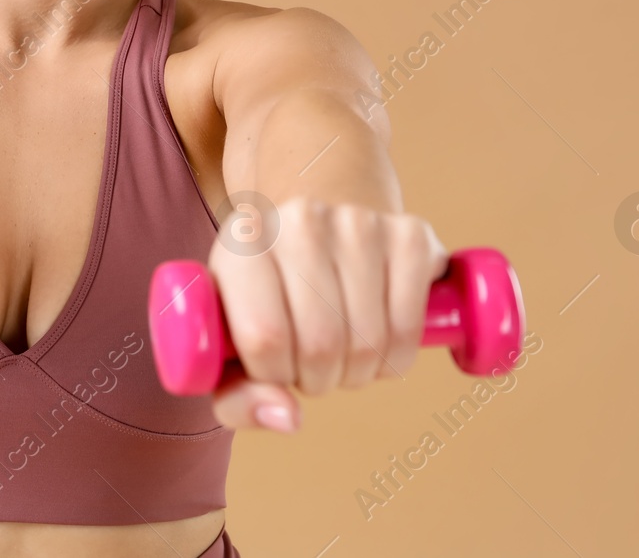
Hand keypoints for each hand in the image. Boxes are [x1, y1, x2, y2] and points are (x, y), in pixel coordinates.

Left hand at [207, 198, 448, 432]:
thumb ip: (237, 397)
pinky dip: (395, 357)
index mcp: (242, 242)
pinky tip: (377, 338)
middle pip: (321, 345)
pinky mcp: (410, 233)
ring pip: (368, 343)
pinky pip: (409, 329)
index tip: (274, 365)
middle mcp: (298, 220)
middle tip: (310, 362)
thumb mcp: (228, 344)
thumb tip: (288, 417)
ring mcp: (358, 222)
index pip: (265, 338)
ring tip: (339, 349)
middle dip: (317, 379)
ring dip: (356, 372)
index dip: (274, 375)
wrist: (312, 232)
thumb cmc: (264, 300)